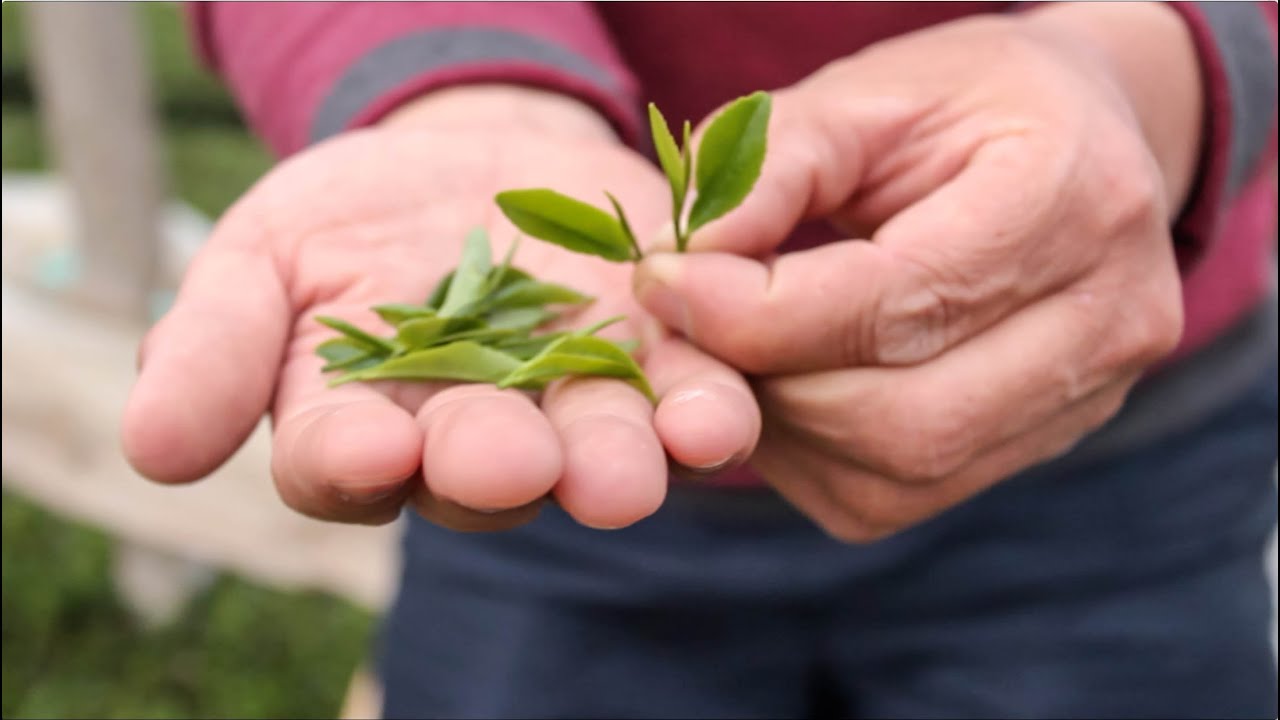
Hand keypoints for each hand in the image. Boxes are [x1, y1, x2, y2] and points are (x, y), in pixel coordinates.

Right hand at [122, 86, 759, 530]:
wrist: (474, 162)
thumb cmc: (352, 222)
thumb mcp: (262, 258)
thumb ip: (210, 346)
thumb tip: (152, 448)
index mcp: (365, 423)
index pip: (341, 460)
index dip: (349, 461)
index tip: (366, 450)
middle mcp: (474, 436)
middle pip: (479, 472)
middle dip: (493, 469)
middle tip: (509, 465)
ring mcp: (573, 404)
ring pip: (591, 450)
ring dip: (613, 464)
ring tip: (628, 473)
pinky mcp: (658, 360)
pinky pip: (685, 397)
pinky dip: (701, 413)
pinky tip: (713, 418)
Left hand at [633, 8, 1198, 540]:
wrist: (1079, 141)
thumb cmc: (961, 102)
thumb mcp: (861, 95)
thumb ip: (766, 172)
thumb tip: (674, 271)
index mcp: (1071, 199)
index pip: (894, 303)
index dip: (755, 313)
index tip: (661, 283)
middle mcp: (1107, 317)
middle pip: (902, 418)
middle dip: (765, 384)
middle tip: (690, 329)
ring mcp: (1090, 396)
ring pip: (899, 474)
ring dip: (784, 429)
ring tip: (737, 352)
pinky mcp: (1046, 444)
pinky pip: (899, 496)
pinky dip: (814, 457)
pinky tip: (786, 390)